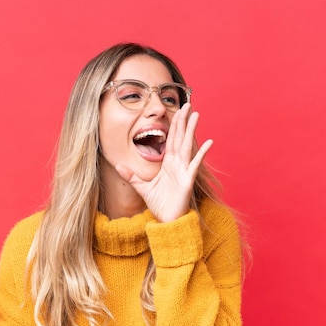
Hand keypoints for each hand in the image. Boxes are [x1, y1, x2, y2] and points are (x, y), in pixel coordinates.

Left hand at [116, 103, 212, 222]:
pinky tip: (208, 142)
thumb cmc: (160, 204)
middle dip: (184, 121)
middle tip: (188, 104)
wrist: (168, 221)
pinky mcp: (187, 180)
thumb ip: (131, 176)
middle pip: (180, 138)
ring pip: (187, 146)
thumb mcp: (142, 188)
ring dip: (191, 130)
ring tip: (197, 115)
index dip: (174, 125)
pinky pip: (194, 164)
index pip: (171, 140)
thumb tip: (117, 165)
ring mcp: (183, 171)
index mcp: (168, 164)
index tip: (177, 111)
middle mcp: (177, 164)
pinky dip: (201, 153)